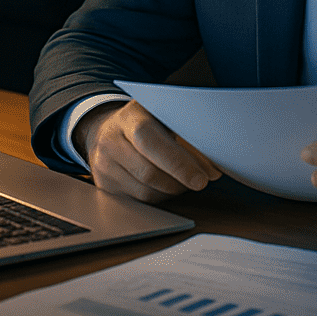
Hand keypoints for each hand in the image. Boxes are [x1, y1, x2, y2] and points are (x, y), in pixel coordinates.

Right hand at [73, 100, 221, 203]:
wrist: (107, 130)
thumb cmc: (145, 122)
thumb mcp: (162, 115)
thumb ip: (185, 134)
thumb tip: (212, 167)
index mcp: (129, 116)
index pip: (151, 141)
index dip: (178, 163)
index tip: (201, 177)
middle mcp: (111, 140)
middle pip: (148, 172)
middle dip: (180, 180)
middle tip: (201, 182)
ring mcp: (104, 165)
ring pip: (145, 191)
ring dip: (172, 190)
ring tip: (185, 180)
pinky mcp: (104, 186)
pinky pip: (139, 200)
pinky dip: (160, 196)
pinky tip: (168, 184)